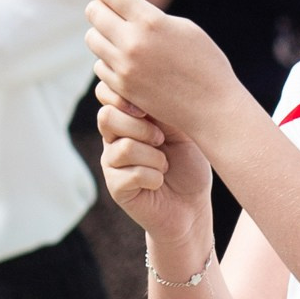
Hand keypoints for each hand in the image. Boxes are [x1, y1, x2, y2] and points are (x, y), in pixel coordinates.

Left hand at [82, 0, 241, 145]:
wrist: (212, 107)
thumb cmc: (205, 63)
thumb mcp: (182, 27)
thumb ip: (149, 16)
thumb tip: (121, 6)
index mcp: (150, 21)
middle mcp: (132, 43)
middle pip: (94, 13)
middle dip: (99, 7)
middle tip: (108, 7)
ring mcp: (124, 67)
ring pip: (93, 39)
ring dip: (102, 33)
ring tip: (122, 37)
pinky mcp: (122, 88)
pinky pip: (101, 65)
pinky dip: (109, 60)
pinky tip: (128, 62)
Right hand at [97, 90, 214, 259]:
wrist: (193, 206)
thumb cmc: (189, 165)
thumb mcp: (181, 129)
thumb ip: (161, 109)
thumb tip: (145, 92)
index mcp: (127, 118)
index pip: (105, 92)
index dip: (124, 95)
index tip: (150, 109)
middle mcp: (113, 138)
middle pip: (106, 116)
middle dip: (141, 127)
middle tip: (161, 140)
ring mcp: (111, 163)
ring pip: (123, 147)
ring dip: (154, 157)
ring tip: (165, 165)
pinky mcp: (116, 187)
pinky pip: (130, 174)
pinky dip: (154, 177)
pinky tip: (160, 181)